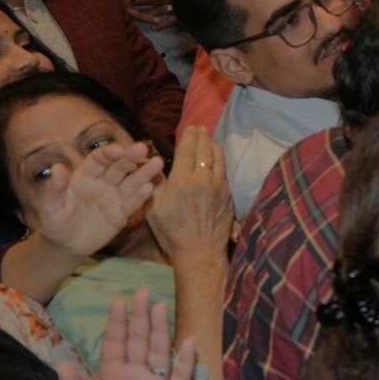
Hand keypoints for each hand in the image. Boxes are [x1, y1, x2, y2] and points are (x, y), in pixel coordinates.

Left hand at [37, 141, 164, 255]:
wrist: (66, 245)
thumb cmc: (55, 223)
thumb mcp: (50, 208)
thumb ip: (55, 189)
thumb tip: (57, 167)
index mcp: (84, 176)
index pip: (98, 160)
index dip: (109, 153)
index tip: (119, 150)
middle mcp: (102, 182)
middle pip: (119, 167)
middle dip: (131, 158)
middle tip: (143, 148)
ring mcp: (114, 197)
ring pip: (131, 182)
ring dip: (144, 173)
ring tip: (158, 163)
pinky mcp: (121, 214)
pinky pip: (132, 204)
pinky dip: (141, 196)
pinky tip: (150, 188)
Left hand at [57, 287, 194, 379]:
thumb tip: (63, 364)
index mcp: (114, 374)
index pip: (116, 342)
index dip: (118, 322)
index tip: (119, 300)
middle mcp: (136, 374)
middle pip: (138, 340)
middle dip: (140, 316)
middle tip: (143, 292)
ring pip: (159, 350)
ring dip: (160, 330)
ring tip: (161, 308)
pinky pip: (181, 377)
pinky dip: (185, 361)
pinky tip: (188, 343)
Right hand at [145, 127, 232, 268]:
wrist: (200, 252)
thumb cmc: (172, 233)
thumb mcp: (154, 209)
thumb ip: (154, 183)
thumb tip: (150, 163)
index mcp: (183, 181)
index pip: (187, 150)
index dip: (189, 136)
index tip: (189, 127)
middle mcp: (203, 179)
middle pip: (205, 150)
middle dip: (202, 136)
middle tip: (199, 128)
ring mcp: (219, 186)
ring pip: (218, 158)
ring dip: (213, 145)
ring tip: (209, 138)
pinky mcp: (228, 195)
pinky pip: (224, 171)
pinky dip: (220, 160)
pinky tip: (217, 159)